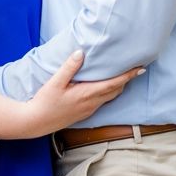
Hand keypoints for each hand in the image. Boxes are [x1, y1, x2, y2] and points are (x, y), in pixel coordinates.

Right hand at [21, 50, 143, 137]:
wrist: (36, 122)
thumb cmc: (45, 102)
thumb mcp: (55, 82)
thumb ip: (69, 67)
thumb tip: (80, 52)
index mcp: (87, 94)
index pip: (113, 83)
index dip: (128, 76)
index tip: (140, 69)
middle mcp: (91, 103)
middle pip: (115, 91)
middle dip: (126, 80)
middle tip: (134, 68)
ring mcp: (89, 110)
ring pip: (109, 97)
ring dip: (117, 86)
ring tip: (121, 75)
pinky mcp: (84, 113)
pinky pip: (102, 101)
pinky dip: (108, 92)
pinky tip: (103, 86)